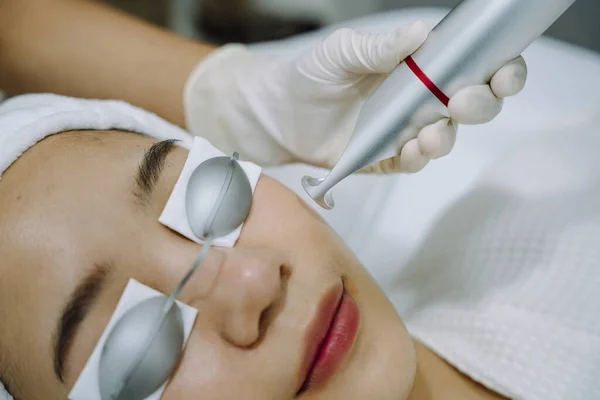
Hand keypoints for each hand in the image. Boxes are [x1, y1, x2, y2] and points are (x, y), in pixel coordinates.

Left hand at [184, 20, 527, 172]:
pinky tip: (414, 150)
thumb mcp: (343, 51)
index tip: (503, 72)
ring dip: (447, 137)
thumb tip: (421, 32)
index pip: (471, 68)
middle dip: (478, 105)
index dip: (497, 71)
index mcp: (417, 67)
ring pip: (444, 138)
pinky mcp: (384, 158)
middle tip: (462, 101)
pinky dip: (419, 158)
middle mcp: (418, 99)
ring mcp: (403, 131)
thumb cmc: (310, 73)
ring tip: (431, 132)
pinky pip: (412, 162)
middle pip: (469, 106)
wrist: (276, 111)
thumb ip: (380, 47)